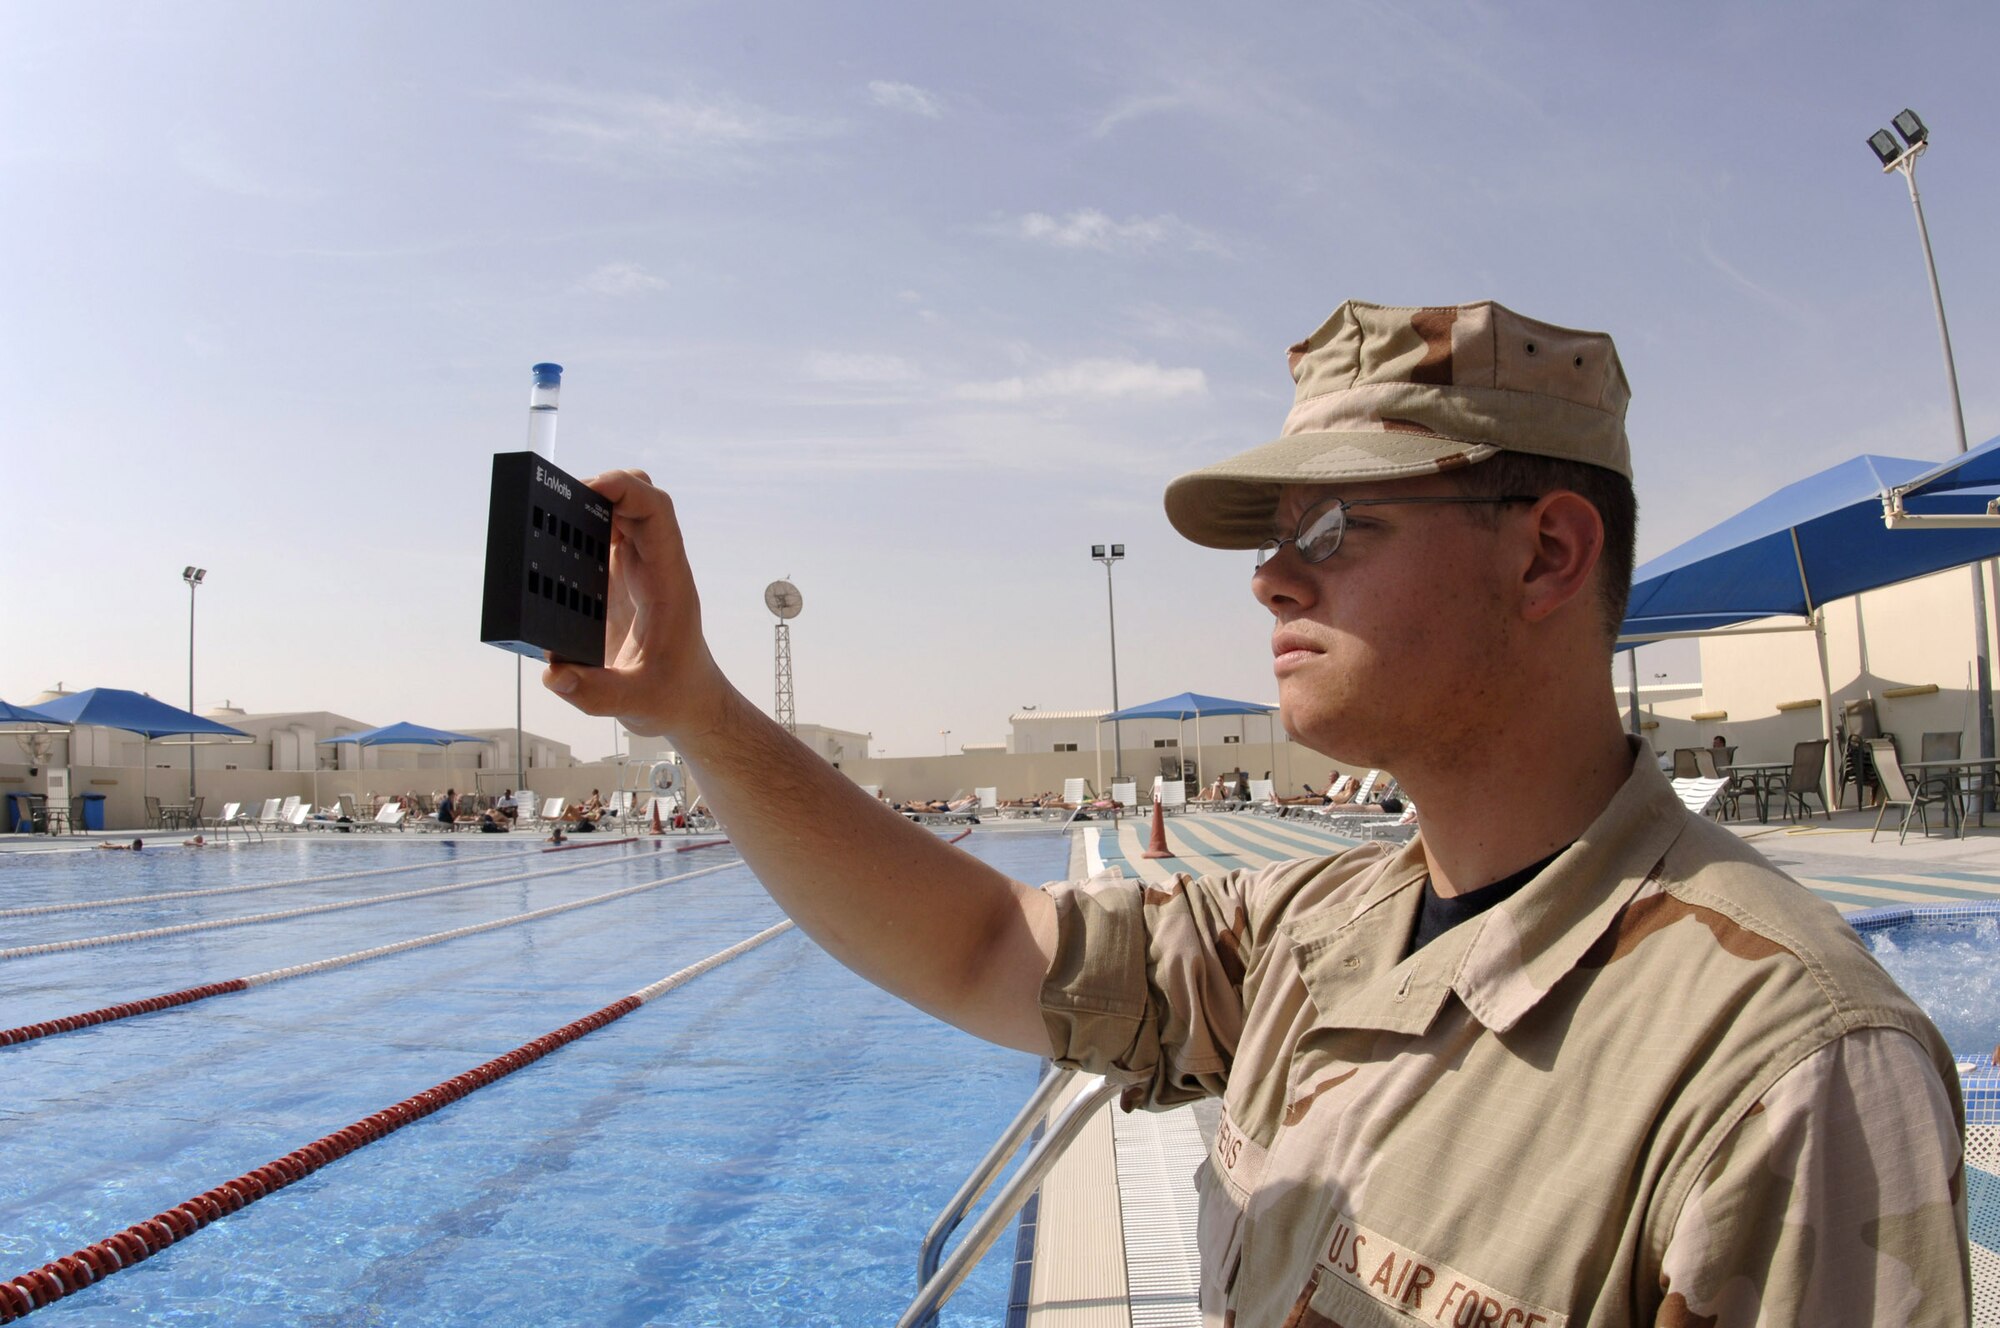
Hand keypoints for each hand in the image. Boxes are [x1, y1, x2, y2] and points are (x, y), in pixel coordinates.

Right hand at [541, 469, 731, 738]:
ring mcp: (634, 572)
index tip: (588, 489)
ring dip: (585, 507)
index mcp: (667, 582)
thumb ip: (595, 692)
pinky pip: (600, 539)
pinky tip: (550, 548)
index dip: (624, 489)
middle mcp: (652, 567)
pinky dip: (576, 531)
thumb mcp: (638, 702)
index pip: (656, 512)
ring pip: (618, 514)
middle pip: (635, 500)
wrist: (687, 703)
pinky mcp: (616, 584)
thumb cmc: (674, 694)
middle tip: (554, 505)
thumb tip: (554, 674)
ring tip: (545, 520)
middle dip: (597, 489)